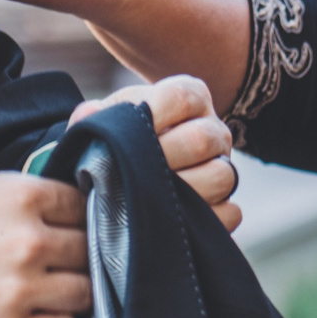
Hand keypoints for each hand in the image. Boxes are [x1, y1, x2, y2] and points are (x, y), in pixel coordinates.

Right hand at [0, 170, 91, 317]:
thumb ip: (17, 187)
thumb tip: (53, 192)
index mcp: (23, 198)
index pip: (80, 205)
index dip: (74, 217)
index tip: (65, 226)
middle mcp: (30, 243)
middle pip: (87, 248)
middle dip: (76, 253)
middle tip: (59, 259)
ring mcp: (22, 290)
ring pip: (84, 290)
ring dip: (72, 290)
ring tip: (51, 288)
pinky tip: (39, 314)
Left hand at [72, 74, 242, 231]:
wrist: (134, 171)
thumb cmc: (123, 139)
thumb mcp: (111, 119)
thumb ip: (97, 116)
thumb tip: (87, 118)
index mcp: (190, 98)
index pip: (181, 98)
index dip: (153, 113)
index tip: (126, 130)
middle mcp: (214, 129)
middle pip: (203, 139)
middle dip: (163, 158)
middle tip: (132, 172)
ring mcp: (224, 167)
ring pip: (221, 176)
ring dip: (182, 190)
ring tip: (148, 197)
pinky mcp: (226, 203)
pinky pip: (229, 213)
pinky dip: (201, 220)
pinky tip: (170, 220)